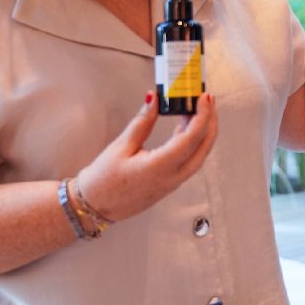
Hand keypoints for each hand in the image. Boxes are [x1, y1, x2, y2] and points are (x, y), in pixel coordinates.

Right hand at [77, 92, 216, 222]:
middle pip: (203, 147)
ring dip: (203, 132)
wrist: (94, 207)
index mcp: (160, 167)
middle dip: (210, 122)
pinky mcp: (169, 184)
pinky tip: (185, 127)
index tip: (204, 97)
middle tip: (207, 100)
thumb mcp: (121, 146)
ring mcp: (173, 183)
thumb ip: (142, 122)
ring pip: (199, 156)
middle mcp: (172, 177)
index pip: (191, 138)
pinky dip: (193, 143)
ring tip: (198, 110)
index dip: (202, 115)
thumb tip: (154, 99)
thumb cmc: (103, 179)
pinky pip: (189, 162)